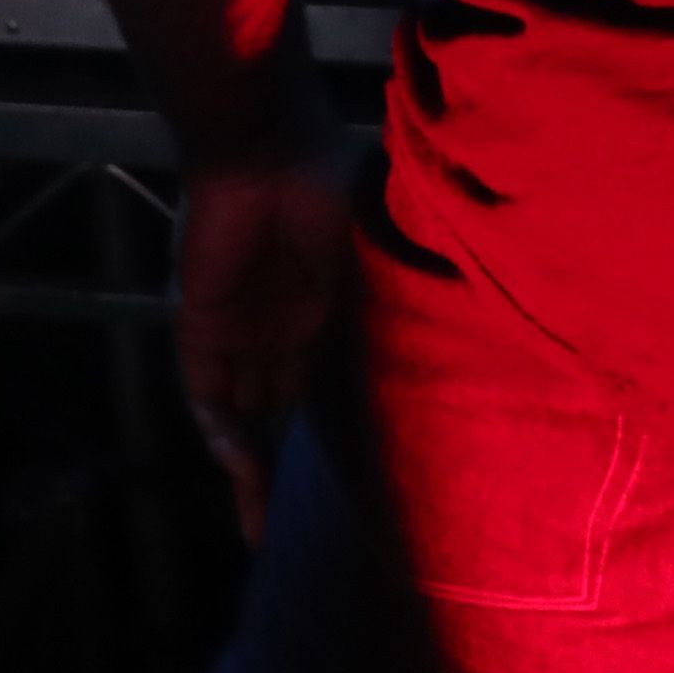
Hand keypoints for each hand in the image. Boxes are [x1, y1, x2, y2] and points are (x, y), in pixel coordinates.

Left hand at [173, 146, 358, 541]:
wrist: (264, 145)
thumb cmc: (328, 179)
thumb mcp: (372, 244)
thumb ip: (396, 282)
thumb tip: (472, 306)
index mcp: (318, 304)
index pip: (315, 378)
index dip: (328, 425)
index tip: (353, 476)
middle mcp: (275, 323)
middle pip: (272, 404)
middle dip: (275, 464)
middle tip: (281, 525)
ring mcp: (236, 326)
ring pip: (236, 412)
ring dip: (246, 468)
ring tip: (259, 527)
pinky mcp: (201, 322)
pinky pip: (205, 393)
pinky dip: (221, 433)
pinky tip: (244, 468)